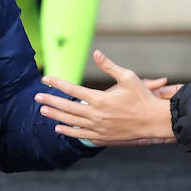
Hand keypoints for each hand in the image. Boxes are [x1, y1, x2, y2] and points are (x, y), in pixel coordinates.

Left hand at [35, 50, 177, 145]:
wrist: (154, 122)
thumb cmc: (143, 97)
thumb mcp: (128, 77)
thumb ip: (109, 66)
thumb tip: (96, 53)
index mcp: (100, 98)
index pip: (72, 89)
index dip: (57, 83)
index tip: (45, 79)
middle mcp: (96, 114)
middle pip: (67, 106)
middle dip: (50, 100)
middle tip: (36, 97)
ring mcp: (98, 127)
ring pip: (70, 121)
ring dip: (55, 115)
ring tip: (43, 110)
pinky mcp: (102, 137)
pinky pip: (80, 135)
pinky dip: (68, 131)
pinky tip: (58, 128)